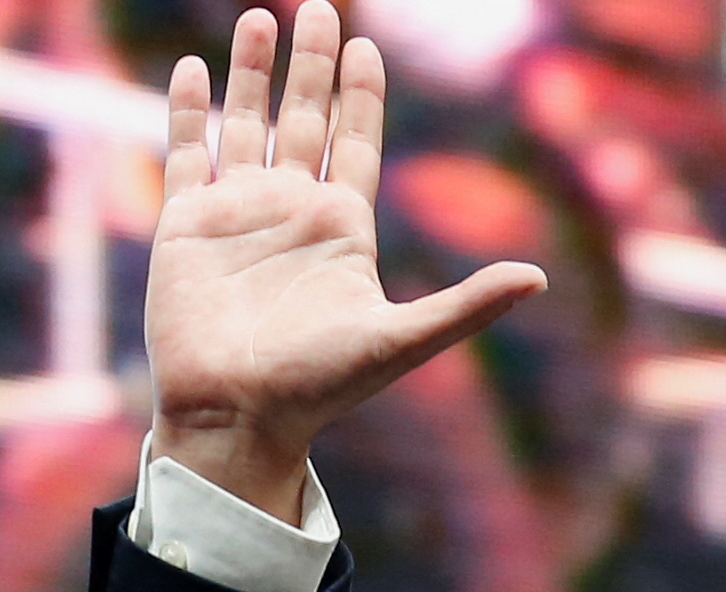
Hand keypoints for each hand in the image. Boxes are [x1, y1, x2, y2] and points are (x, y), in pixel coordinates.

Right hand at [147, 3, 546, 522]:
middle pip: (305, 120)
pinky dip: (189, 111)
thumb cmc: (317, 388)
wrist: (235, 416)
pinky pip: (189, 154)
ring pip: (247, 125)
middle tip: (319, 8)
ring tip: (262, 18)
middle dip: (312, 65)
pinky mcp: (186, 226)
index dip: (360, 95)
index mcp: (342, 229)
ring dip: (254, 73)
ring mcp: (237, 216)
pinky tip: (192, 69)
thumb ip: (465, 305)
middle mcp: (291, 212)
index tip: (365, 47)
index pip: (356, 142)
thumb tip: (539, 279)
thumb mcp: (400, 342)